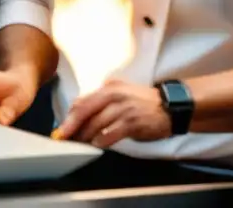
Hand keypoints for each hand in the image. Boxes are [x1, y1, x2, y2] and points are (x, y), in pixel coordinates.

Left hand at [52, 79, 170, 147]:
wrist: (170, 106)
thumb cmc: (142, 101)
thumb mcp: (120, 92)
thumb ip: (101, 99)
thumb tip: (80, 110)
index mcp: (108, 88)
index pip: (82, 101)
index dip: (69, 115)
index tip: (61, 127)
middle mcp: (113, 95)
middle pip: (84, 111)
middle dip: (70, 126)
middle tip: (62, 137)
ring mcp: (123, 109)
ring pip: (96, 123)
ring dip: (84, 135)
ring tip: (77, 143)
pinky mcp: (132, 123)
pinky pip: (111, 133)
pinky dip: (101, 140)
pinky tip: (96, 145)